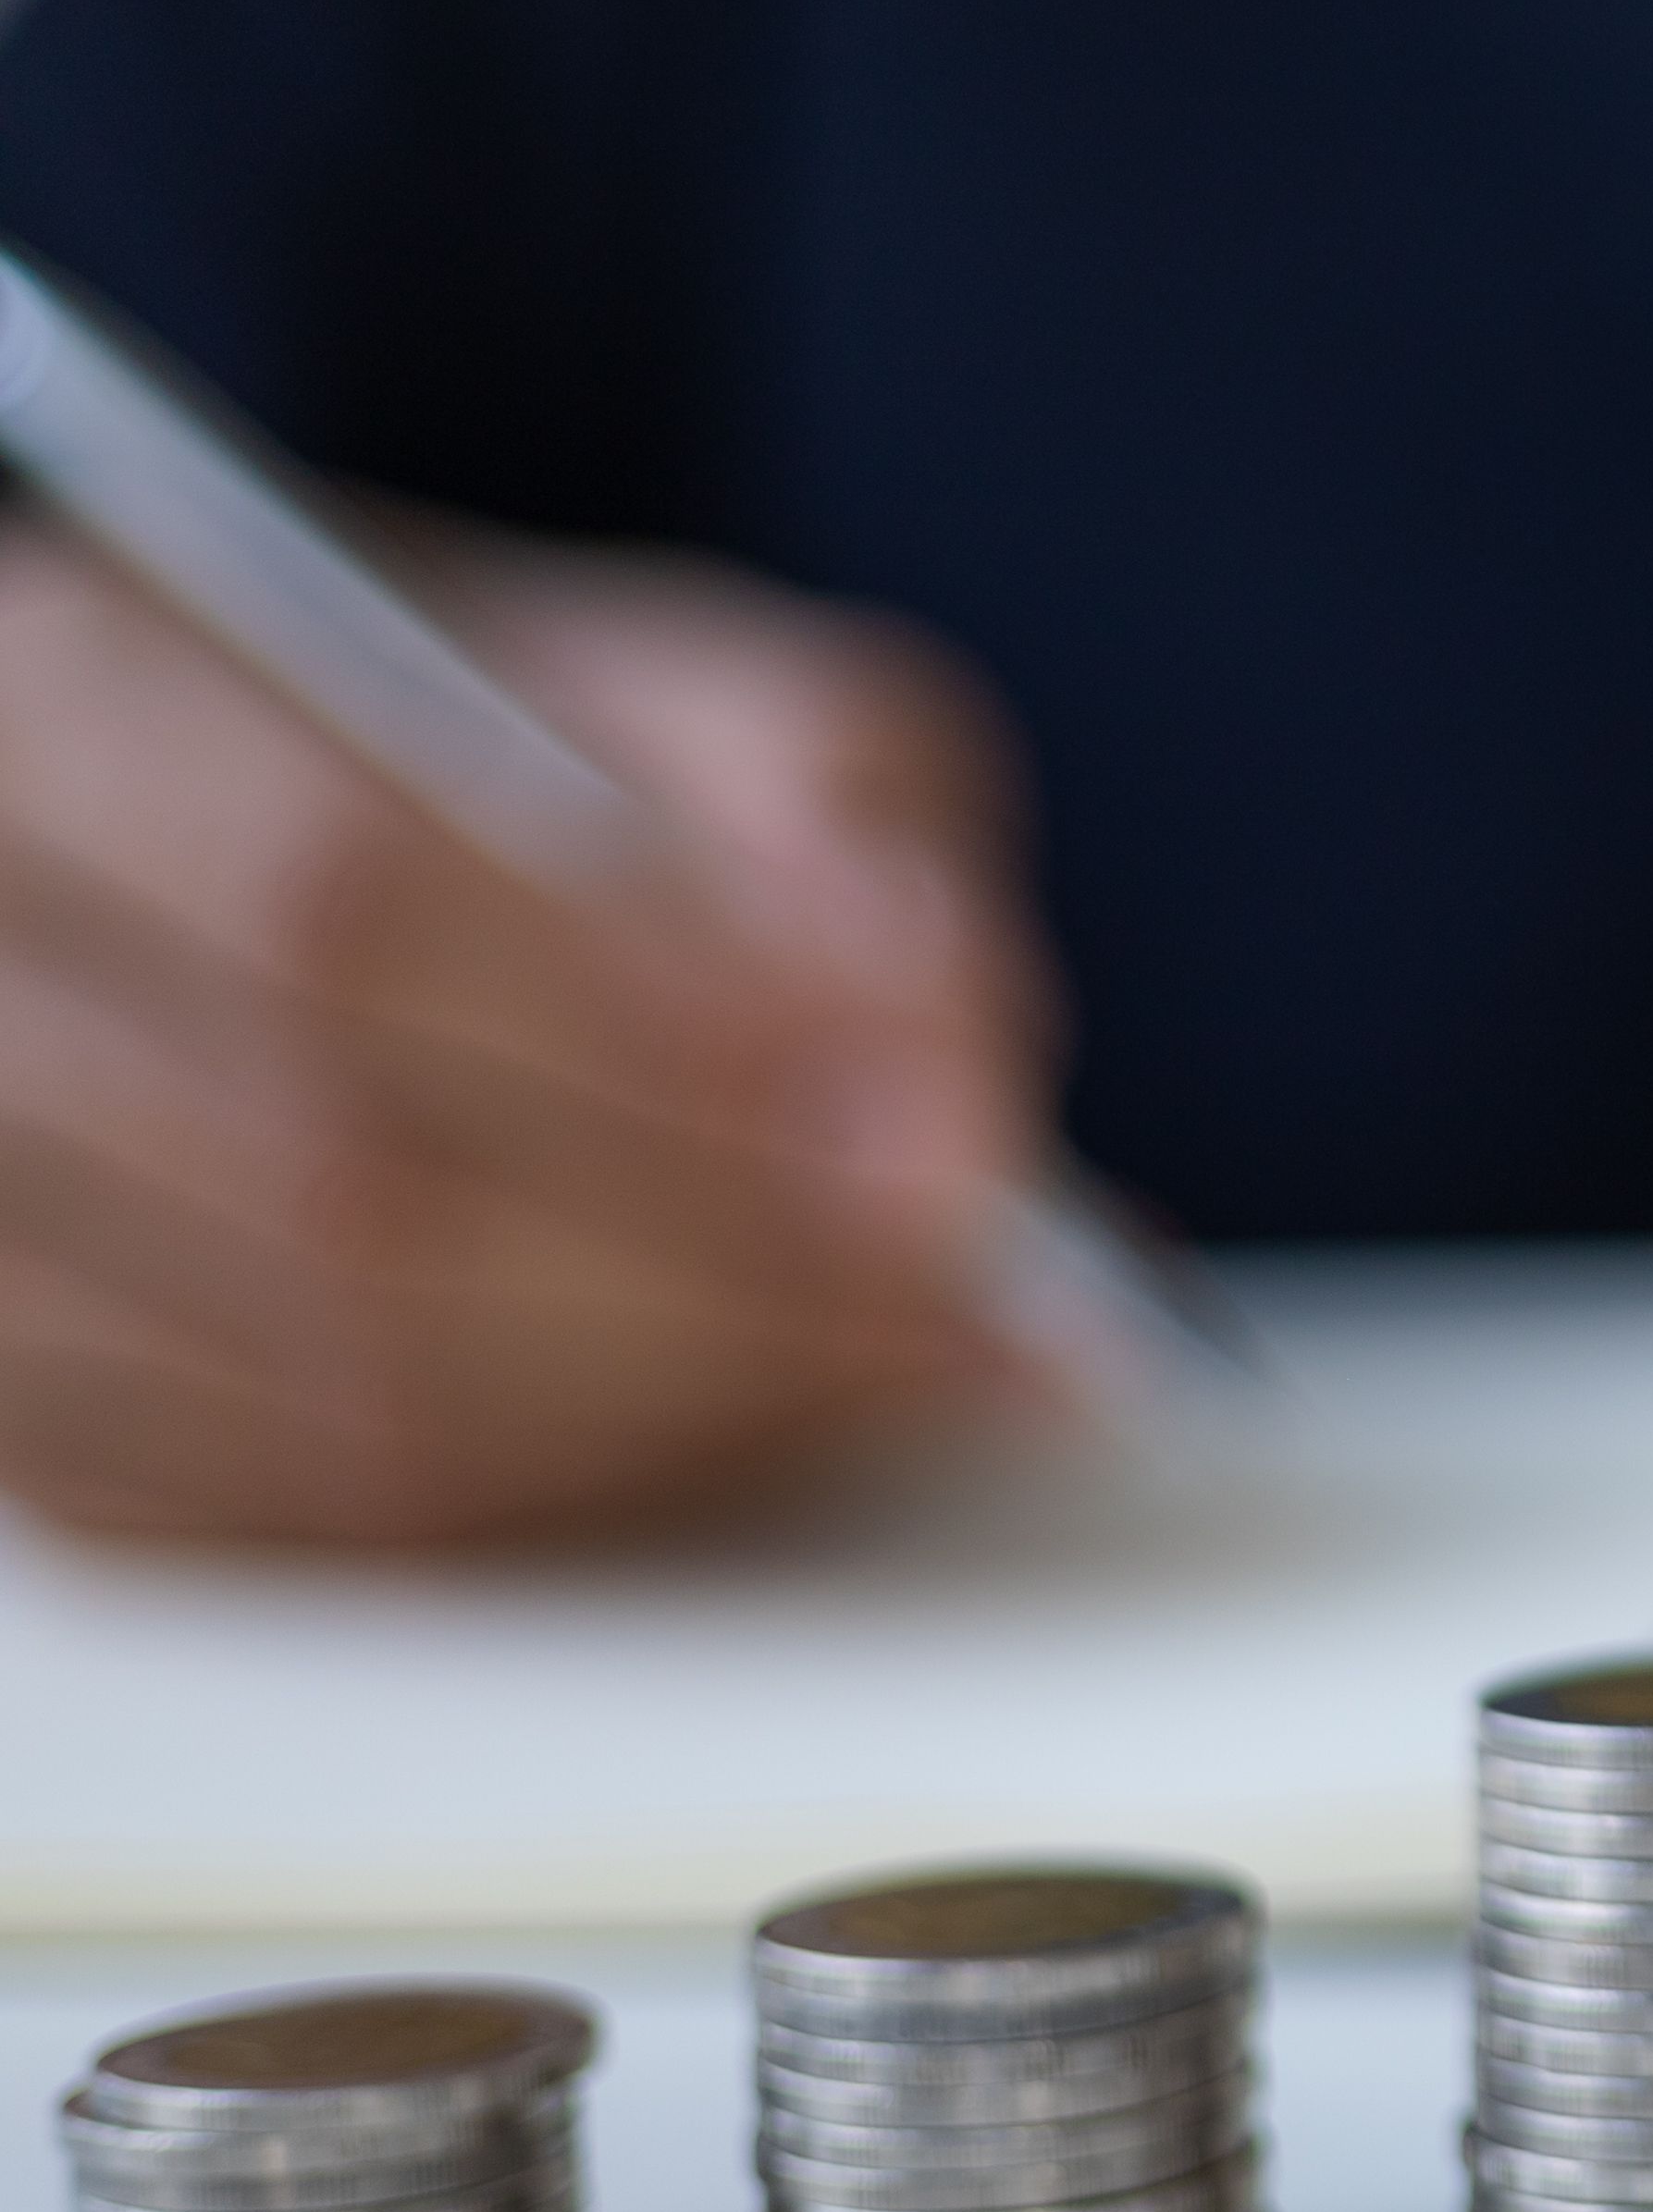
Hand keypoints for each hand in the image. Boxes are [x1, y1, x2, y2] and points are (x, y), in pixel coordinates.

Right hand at [0, 519, 1061, 1541]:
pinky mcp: (18, 1409)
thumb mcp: (712, 692)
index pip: (351, 910)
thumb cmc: (505, 747)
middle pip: (333, 1192)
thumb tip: (959, 1103)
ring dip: (681, 1400)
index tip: (956, 1153)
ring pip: (323, 1395)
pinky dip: (577, 1482)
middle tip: (996, 1298)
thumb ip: (843, 831)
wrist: (302, 823)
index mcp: (78, 702)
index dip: (668, 1053)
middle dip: (722, 1269)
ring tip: (931, 1349)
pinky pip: (301, 1519)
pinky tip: (757, 1405)